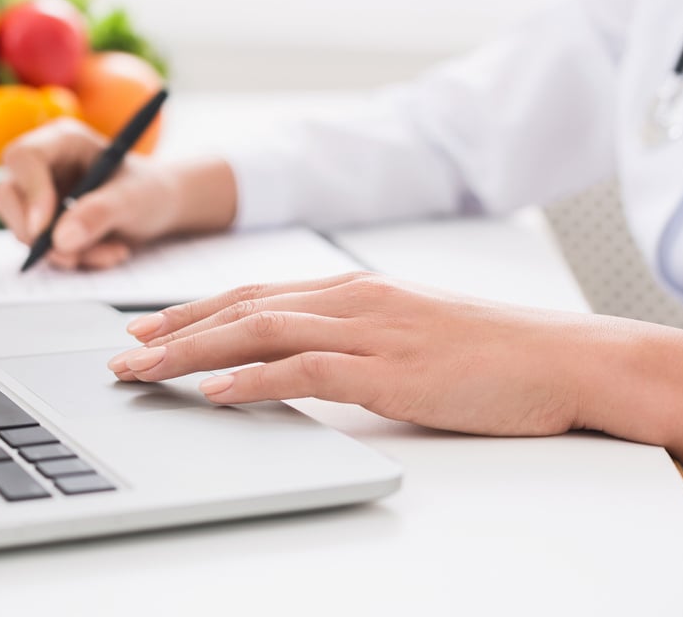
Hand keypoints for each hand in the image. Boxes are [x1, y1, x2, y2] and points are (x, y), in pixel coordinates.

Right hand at [0, 118, 236, 268]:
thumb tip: (61, 240)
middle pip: (7, 196)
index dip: (30, 193)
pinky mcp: (44, 225)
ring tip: (112, 252)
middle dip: (34, 233)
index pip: (25, 158)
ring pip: (23, 230)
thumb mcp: (134, 198)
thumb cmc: (149, 190)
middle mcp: (43, 166)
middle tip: (70, 257)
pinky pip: (41, 250)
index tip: (44, 230)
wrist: (160, 208)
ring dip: (65, 253)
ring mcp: (39, 197)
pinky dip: (72, 260)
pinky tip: (107, 253)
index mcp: (63, 141)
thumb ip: (100, 212)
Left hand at [108, 272, 682, 457]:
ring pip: (259, 331)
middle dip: (173, 329)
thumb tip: (292, 356)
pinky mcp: (390, 371)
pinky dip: (254, 378)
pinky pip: (306, 370)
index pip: (252, 295)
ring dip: (193, 351)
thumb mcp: (402, 331)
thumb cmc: (483, 348)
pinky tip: (216, 392)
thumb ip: (346, 337)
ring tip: (145, 370)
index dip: (192, 310)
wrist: (559, 356)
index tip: (146, 328)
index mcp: (350, 290)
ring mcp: (368, 332)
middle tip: (122, 351)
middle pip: (240, 307)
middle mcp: (349, 301)